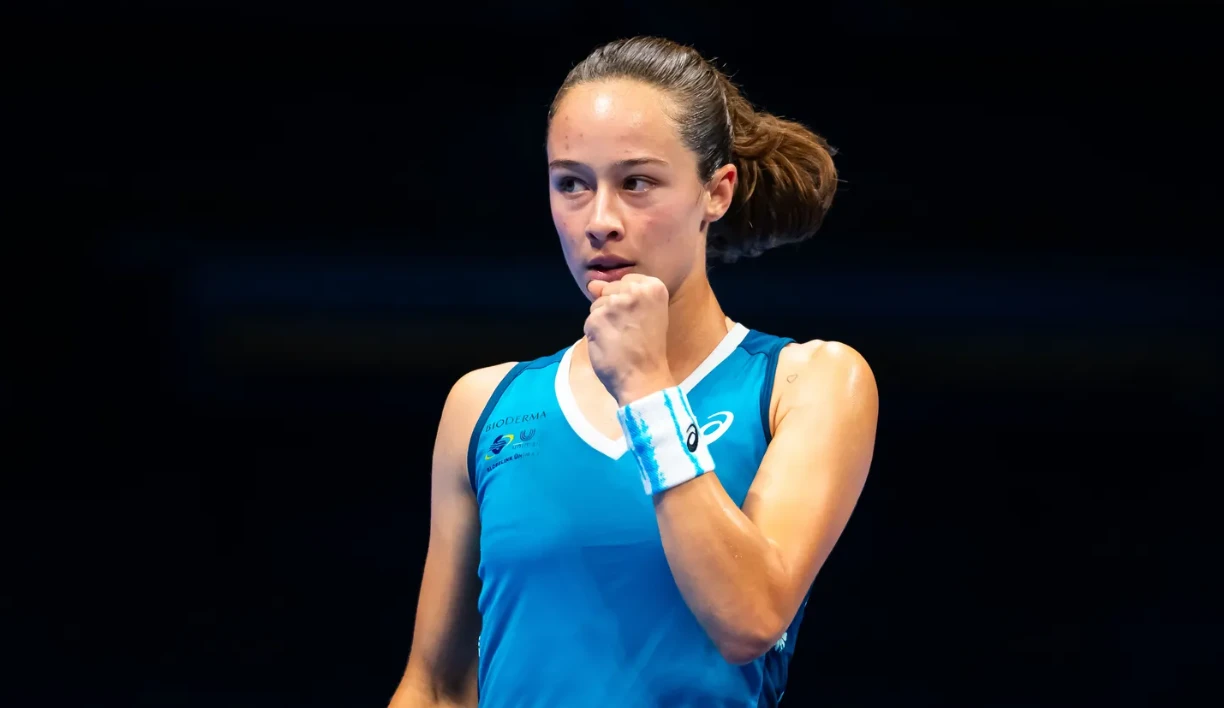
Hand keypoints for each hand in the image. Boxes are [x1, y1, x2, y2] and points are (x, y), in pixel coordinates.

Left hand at [585, 274, 676, 404]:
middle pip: (609, 290)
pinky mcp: (597, 318)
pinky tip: (610, 345)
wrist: (644, 378)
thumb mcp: (645, 314)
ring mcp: (615, 304)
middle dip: (613, 309)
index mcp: (654, 287)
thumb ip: (620, 294)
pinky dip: (595, 334)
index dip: (627, 302)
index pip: (626, 281)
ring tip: (621, 339)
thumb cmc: (647, 349)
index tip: (638, 321)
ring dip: (603, 322)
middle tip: (630, 331)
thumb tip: (592, 284)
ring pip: (597, 305)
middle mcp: (635, 290)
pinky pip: (589, 321)